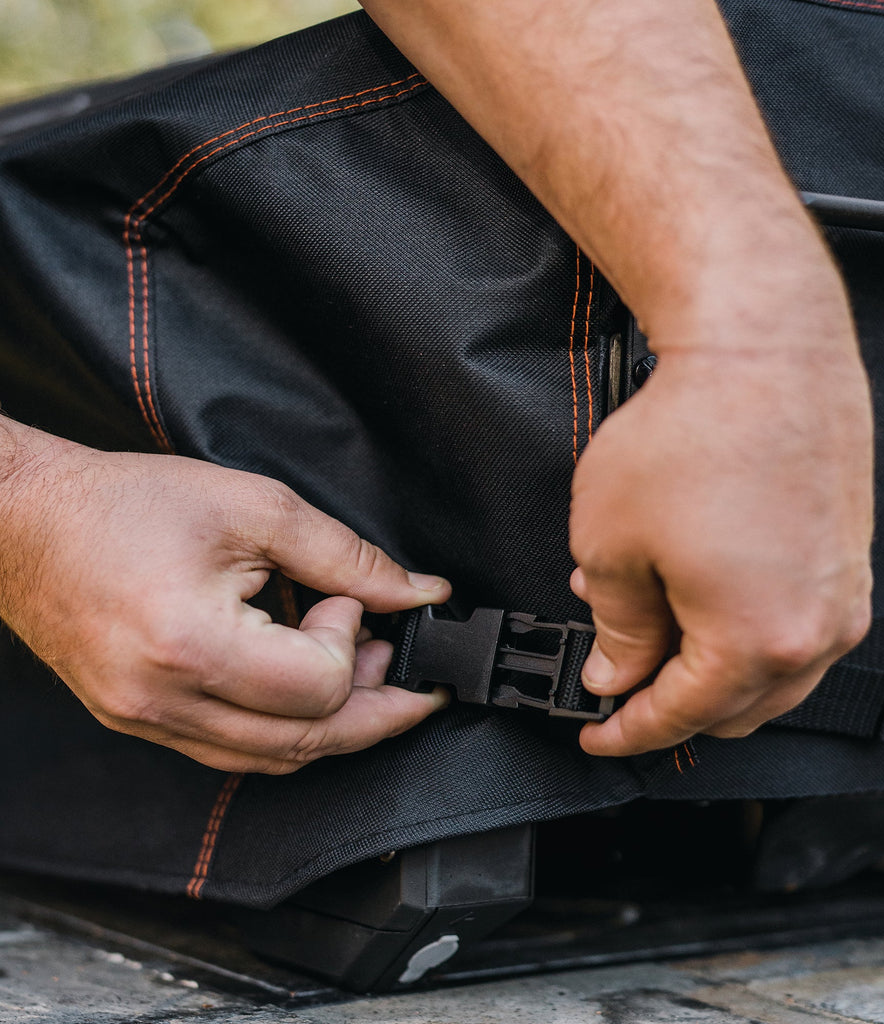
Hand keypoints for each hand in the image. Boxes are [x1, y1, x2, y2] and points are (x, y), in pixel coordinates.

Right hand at [0, 421, 450, 772]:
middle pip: (306, 742)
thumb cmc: (127, 503)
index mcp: (192, 645)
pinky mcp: (140, 722)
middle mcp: (165, 703)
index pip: (317, 686)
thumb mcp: (254, 508)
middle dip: (378, 713)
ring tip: (366, 675)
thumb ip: (346, 556)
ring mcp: (148, 722)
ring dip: (335, 725)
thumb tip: (416, 592)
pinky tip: (307, 691)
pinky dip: (285, 729)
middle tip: (414, 681)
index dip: (352, 641)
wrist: (27, 521)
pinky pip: (232, 751)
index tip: (347, 600)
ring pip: (272, 759)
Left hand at [570, 301, 873, 755]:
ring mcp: (840, 595)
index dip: (629, 731)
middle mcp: (815, 631)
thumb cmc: (690, 433)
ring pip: (768, 672)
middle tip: (618, 673)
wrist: (762, 350)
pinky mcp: (846, 559)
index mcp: (756, 642)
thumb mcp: (613, 544)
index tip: (599, 732)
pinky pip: (792, 624)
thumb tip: (618, 672)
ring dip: (706, 663)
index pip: (682, 716)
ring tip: (648, 617)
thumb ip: (617, 628)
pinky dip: (742, 627)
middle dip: (669, 698)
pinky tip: (694, 588)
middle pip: (734, 707)